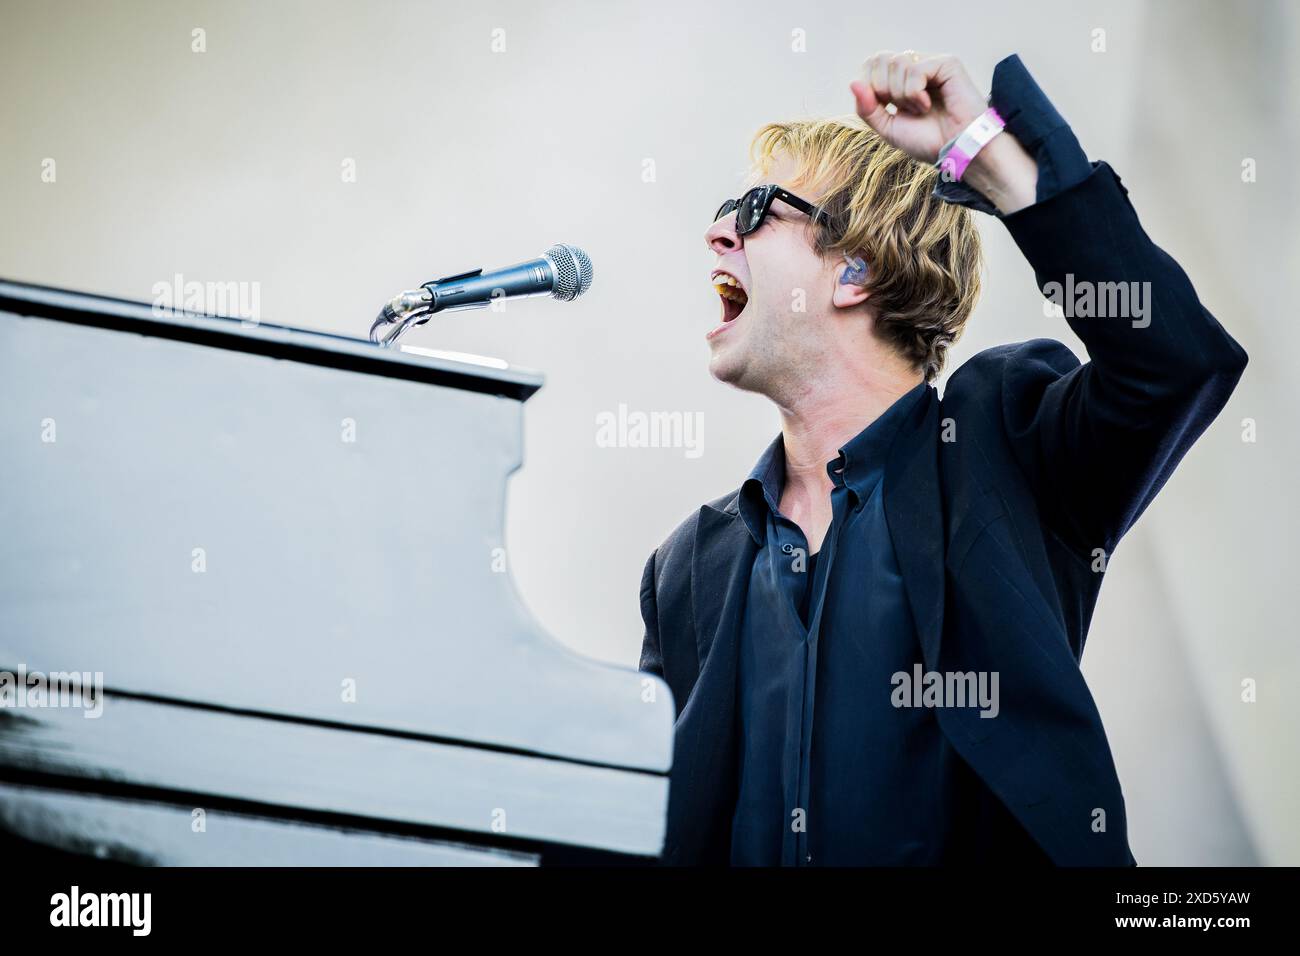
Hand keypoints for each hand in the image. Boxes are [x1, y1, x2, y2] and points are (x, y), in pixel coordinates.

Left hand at [849, 50, 986, 163]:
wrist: (956, 150)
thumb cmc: (927, 141)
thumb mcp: (887, 128)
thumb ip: (867, 108)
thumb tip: (852, 83)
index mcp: (900, 79)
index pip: (871, 64)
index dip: (870, 87)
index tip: (887, 108)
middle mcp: (915, 67)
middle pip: (879, 59)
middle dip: (883, 90)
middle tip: (903, 108)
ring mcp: (931, 63)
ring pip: (896, 62)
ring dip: (902, 95)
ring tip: (920, 109)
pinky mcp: (946, 63)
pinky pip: (915, 70)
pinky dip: (915, 93)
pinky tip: (928, 105)